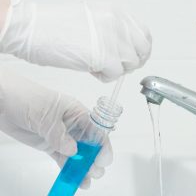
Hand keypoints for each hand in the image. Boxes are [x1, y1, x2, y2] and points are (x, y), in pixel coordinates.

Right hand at [0, 0, 151, 81]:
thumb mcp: (93, 20)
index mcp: (116, 12)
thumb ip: (113, 32)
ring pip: (130, 64)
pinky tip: (91, 70)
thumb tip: (125, 49)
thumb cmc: (55, 26)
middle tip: (117, 66)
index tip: (134, 57)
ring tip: (97, 65)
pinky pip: (116, 75)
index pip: (144, 34)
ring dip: (115, 70)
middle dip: (132, 62)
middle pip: (143, 51)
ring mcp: (113, 39)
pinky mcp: (105, 57)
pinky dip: (104, 77)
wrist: (33, 29)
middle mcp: (118, 24)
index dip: (141, 50)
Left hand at [0, 69, 111, 187]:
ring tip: (87, 180)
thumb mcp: (45, 115)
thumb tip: (73, 151)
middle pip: (89, 144)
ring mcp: (61, 136)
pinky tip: (74, 178)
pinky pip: (62, 159)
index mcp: (77, 112)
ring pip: (77, 154)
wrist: (2, 100)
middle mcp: (72, 125)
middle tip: (95, 172)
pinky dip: (68, 169)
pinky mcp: (50, 145)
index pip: (96, 129)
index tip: (104, 159)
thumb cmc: (25, 98)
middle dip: (94, 158)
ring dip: (83, 167)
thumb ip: (59, 134)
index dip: (102, 144)